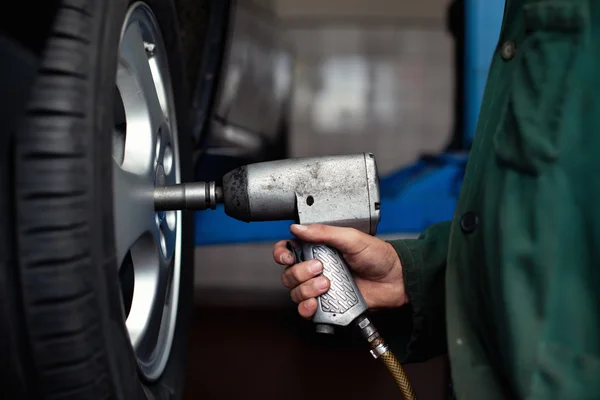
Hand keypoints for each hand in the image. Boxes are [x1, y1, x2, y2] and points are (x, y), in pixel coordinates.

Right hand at [273, 224, 407, 318]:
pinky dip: (306, 308)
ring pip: (295, 292)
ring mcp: (321, 288)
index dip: (282, 254)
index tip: (288, 256)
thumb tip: (299, 228)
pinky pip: (306, 310)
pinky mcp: (328, 305)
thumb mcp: (352, 238)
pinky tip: (315, 303)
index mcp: (319, 249)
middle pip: (289, 273)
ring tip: (327, 285)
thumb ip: (324, 232)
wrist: (396, 280)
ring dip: (306, 289)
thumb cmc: (378, 256)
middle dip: (300, 272)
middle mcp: (316, 268)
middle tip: (320, 268)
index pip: (289, 250)